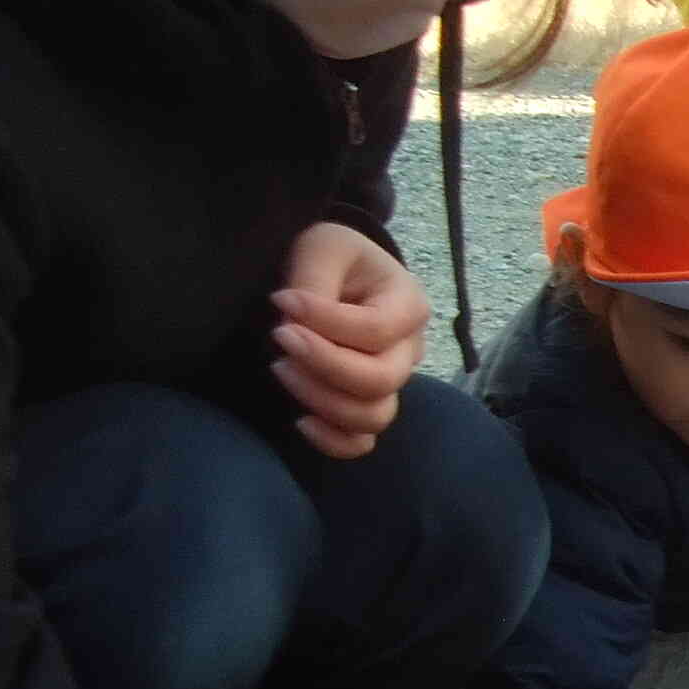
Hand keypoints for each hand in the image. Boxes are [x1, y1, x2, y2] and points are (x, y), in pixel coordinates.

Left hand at [272, 221, 428, 458]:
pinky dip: (334, 440)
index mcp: (408, 305)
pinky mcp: (367, 406)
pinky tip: (300, 419)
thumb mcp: (323, 245)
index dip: (325, 322)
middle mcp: (409, 351)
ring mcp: (391, 384)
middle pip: (380, 379)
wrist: (333, 275)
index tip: (280, 299)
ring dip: (322, 399)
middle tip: (279, 337)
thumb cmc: (332, 257)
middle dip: (323, 364)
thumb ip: (315, 279)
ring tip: (281, 368)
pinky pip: (362, 442)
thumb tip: (296, 320)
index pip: (375, 330)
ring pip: (373, 415)